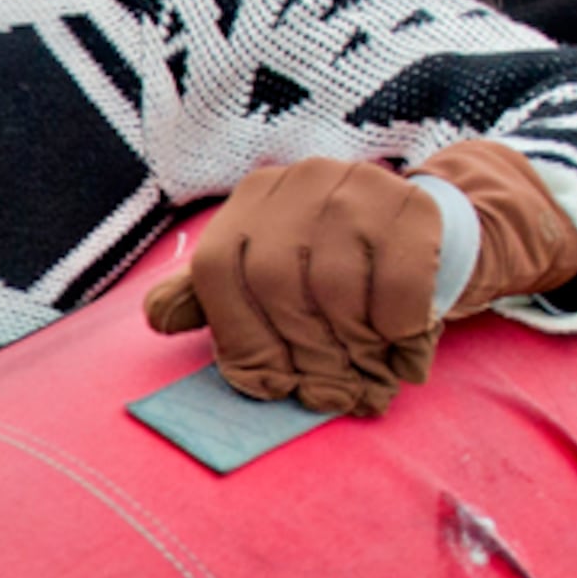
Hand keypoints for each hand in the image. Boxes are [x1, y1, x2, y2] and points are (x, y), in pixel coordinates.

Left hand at [142, 159, 441, 415]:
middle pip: (274, 282)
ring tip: (365, 379)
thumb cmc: (328, 268)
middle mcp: (297, 182)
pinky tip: (401, 343)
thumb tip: (157, 319)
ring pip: (334, 286)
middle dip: (298, 354)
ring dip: (350, 349)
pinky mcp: (412, 207)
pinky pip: (396, 284)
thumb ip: (205, 299)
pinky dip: (397, 328)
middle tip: (326, 395)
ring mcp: (355, 186)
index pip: (217, 270)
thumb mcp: (260, 276)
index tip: (269, 384)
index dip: (237, 337)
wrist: (419, 234)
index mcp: (250, 200)